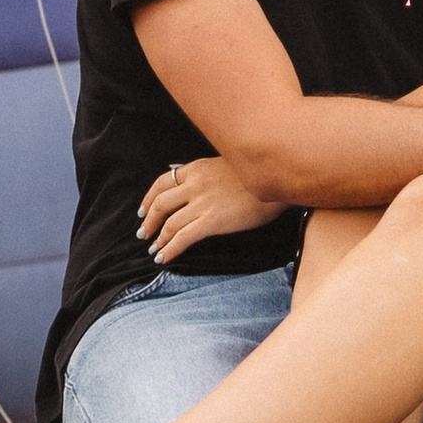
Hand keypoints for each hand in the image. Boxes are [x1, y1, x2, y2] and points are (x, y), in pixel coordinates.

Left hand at [137, 152, 283, 263]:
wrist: (278, 180)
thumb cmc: (258, 176)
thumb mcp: (227, 165)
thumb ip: (208, 175)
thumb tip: (193, 184)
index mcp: (197, 168)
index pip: (162, 182)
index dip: (149, 198)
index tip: (144, 210)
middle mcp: (195, 184)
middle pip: (160, 203)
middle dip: (149, 220)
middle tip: (144, 233)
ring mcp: (202, 203)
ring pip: (169, 223)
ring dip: (158, 239)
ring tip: (154, 250)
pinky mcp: (212, 221)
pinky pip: (182, 237)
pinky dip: (169, 249)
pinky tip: (164, 258)